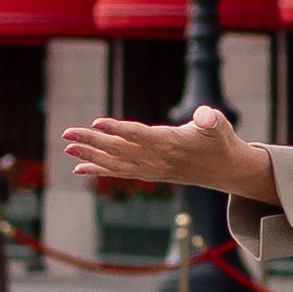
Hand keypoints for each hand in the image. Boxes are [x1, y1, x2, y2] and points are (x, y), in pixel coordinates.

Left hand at [61, 107, 276, 207]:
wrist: (225, 170)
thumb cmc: (219, 141)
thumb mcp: (219, 125)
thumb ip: (211, 119)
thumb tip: (207, 117)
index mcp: (169, 143)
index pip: (138, 135)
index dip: (118, 128)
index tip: (97, 122)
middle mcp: (156, 160)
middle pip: (118, 149)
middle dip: (92, 140)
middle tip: (67, 133)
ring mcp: (151, 169)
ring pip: (115, 162)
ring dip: (90, 155)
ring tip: (68, 147)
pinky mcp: (148, 174)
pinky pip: (119, 173)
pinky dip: (99, 169)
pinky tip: (80, 167)